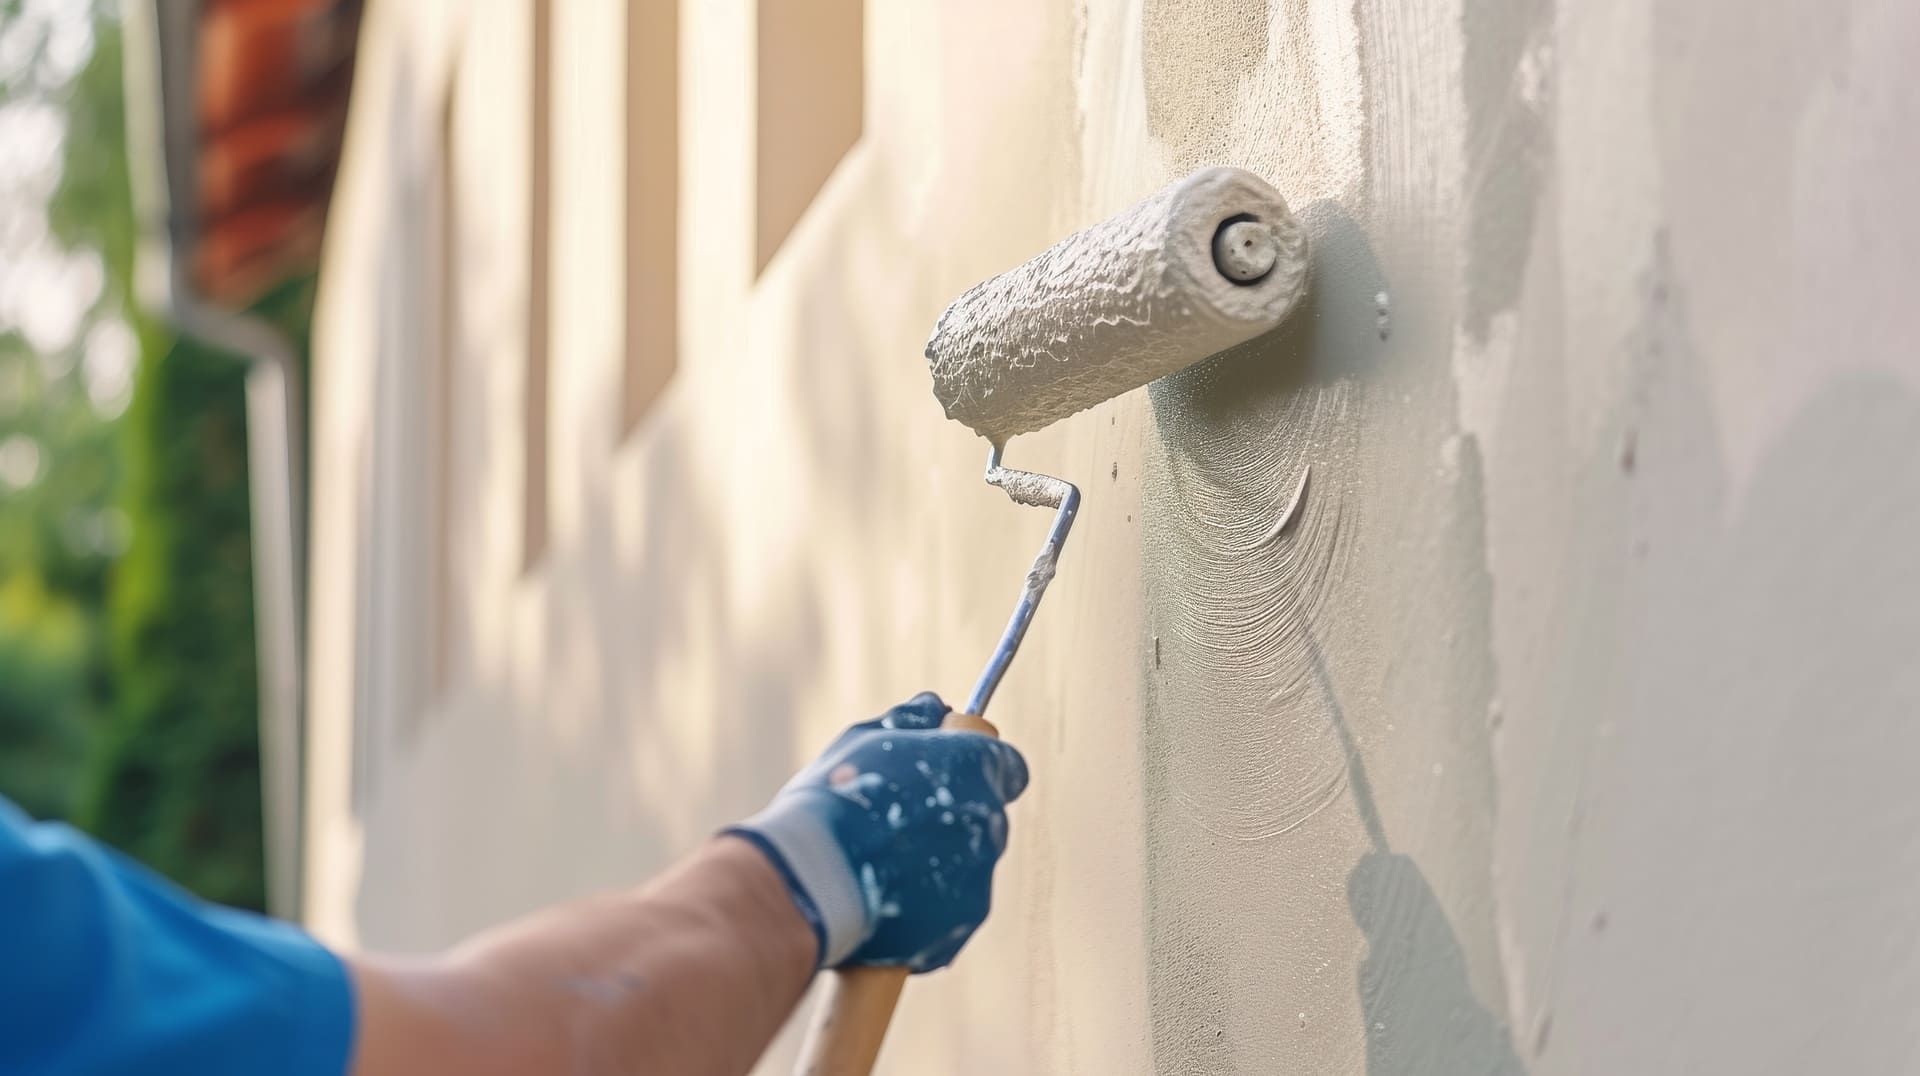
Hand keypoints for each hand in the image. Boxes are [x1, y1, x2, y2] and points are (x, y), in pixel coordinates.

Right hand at [725, 692, 1029, 971]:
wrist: (810, 882)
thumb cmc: (832, 802)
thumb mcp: (863, 743)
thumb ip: (909, 722)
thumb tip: (935, 707)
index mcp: (974, 767)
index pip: (1006, 764)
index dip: (975, 767)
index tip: (946, 774)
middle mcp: (990, 823)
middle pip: (984, 818)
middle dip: (950, 819)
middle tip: (895, 823)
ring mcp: (978, 880)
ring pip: (966, 869)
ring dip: (935, 865)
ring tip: (878, 866)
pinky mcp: (959, 928)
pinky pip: (948, 913)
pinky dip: (922, 909)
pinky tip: (881, 901)